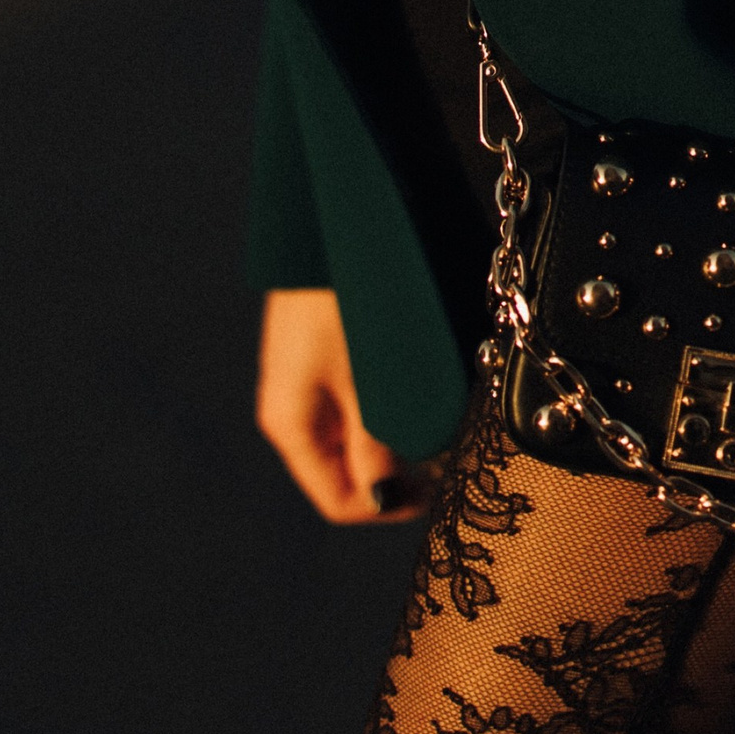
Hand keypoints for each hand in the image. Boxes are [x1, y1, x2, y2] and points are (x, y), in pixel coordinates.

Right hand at [255, 287, 429, 523]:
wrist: (325, 225)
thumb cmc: (339, 302)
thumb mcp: (363, 380)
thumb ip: (374, 444)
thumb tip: (384, 498)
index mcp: (291, 426)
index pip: (337, 500)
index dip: (387, 507)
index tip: (436, 493)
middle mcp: (291, 411)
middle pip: (343, 472)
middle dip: (393, 473)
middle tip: (443, 458)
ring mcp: (303, 383)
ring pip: (350, 437)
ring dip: (390, 441)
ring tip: (433, 424)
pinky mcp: (317, 357)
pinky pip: (350, 404)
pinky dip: (380, 410)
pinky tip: (410, 392)